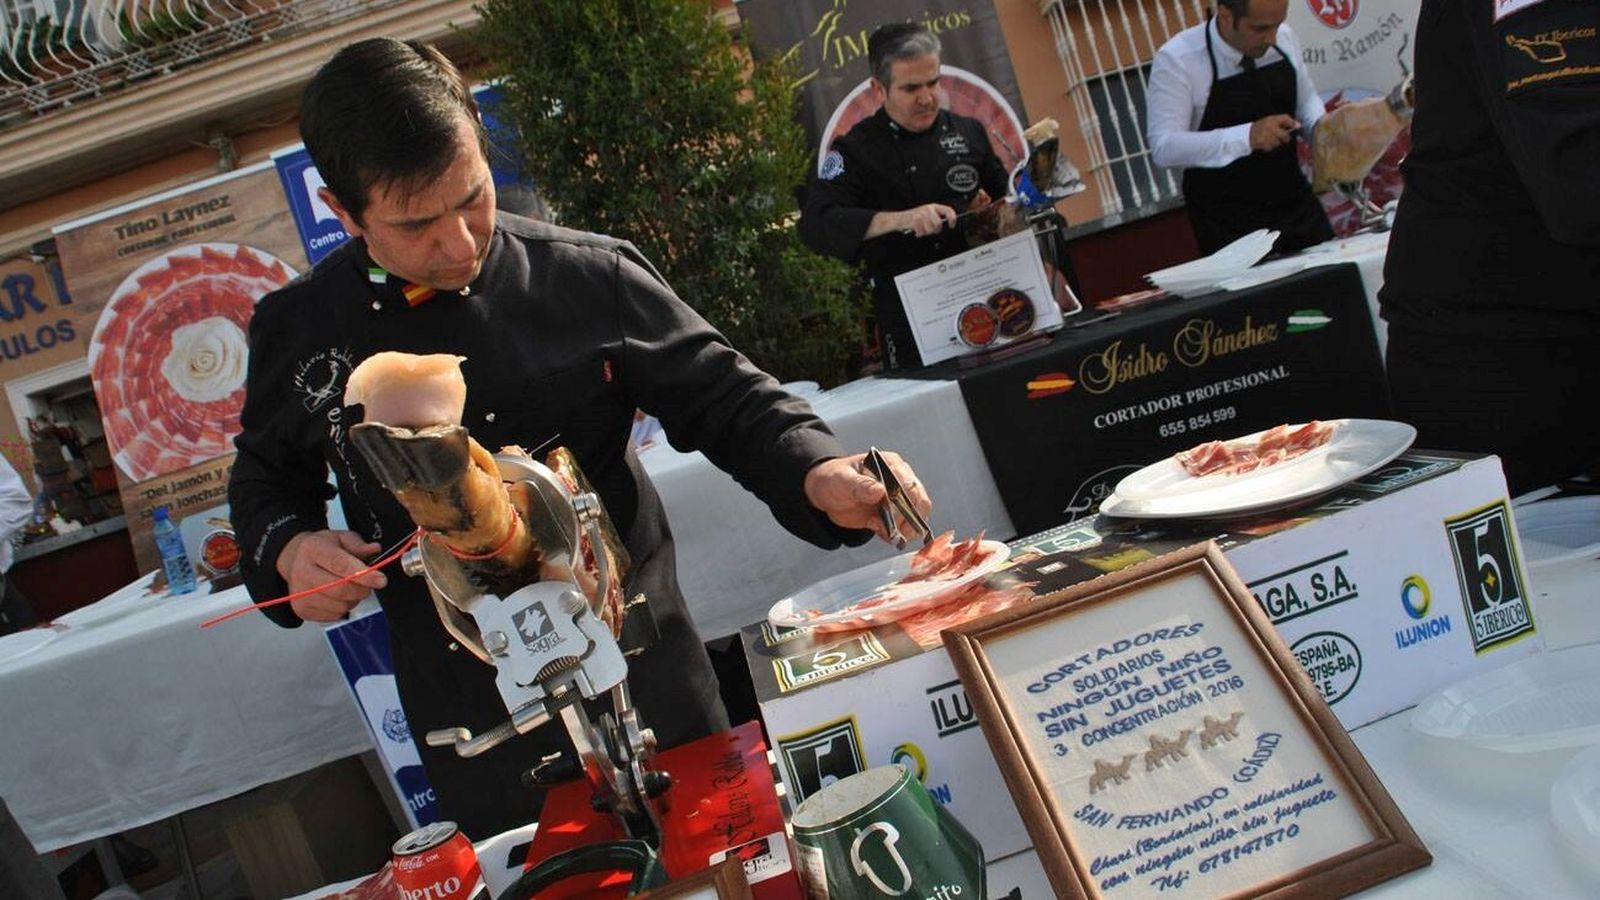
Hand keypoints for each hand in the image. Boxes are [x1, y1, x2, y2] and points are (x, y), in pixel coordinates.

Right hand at [276, 529, 386, 621]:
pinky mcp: (301, 610)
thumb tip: (374, 550)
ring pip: (340, 606)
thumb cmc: (320, 549)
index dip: (364, 575)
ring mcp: (300, 594)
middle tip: (368, 584)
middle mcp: (302, 572)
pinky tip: (338, 597)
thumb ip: (359, 544)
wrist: (294, 560)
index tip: (380, 579)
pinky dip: (343, 608)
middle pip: (341, 589)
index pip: (341, 565)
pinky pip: (334, 616)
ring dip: (354, 600)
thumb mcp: (340, 538)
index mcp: (313, 549)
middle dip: (363, 589)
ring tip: (350, 588)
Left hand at [804, 451, 933, 543]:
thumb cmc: (834, 479)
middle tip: (887, 527)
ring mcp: (899, 499)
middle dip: (906, 518)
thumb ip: (860, 485)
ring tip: (881, 530)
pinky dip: (898, 536)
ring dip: (905, 530)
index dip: (901, 500)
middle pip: (919, 501)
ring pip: (917, 517)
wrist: (827, 493)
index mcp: (890, 464)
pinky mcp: (894, 516)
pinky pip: (906, 529)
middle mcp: (901, 480)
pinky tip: (882, 533)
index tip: (888, 512)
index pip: (907, 482)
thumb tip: (879, 491)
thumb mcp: (842, 480)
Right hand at [898, 203, 957, 236]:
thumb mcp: (927, 214)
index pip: (948, 210)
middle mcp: (928, 209)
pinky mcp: (915, 220)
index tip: (952, 225)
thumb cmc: (914, 218)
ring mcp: (921, 214)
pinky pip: (922, 231)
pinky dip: (920, 234)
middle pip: (938, 224)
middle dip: (935, 230)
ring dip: (926, 232)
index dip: (952, 219)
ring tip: (922, 230)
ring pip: (931, 229)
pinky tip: (917, 231)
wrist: (900, 219)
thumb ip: (937, 217)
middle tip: (930, 231)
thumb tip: (947, 223)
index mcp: (933, 206)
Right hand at [1249, 114, 1300, 151]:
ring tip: (1270, 138)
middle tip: (1281, 136)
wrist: (1248, 134)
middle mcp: (1270, 127)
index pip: (1285, 118)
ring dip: (1276, 142)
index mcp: (1272, 119)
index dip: (1292, 123)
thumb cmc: (1262, 126)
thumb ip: (1284, 121)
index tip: (1297, 126)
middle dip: (1285, 137)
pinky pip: (1272, 147)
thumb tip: (1298, 125)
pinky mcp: (1263, 144)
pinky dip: (1270, 146)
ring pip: (1278, 142)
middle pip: (1285, 135)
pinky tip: (1266, 142)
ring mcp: (1266, 136)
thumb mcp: (1272, 120)